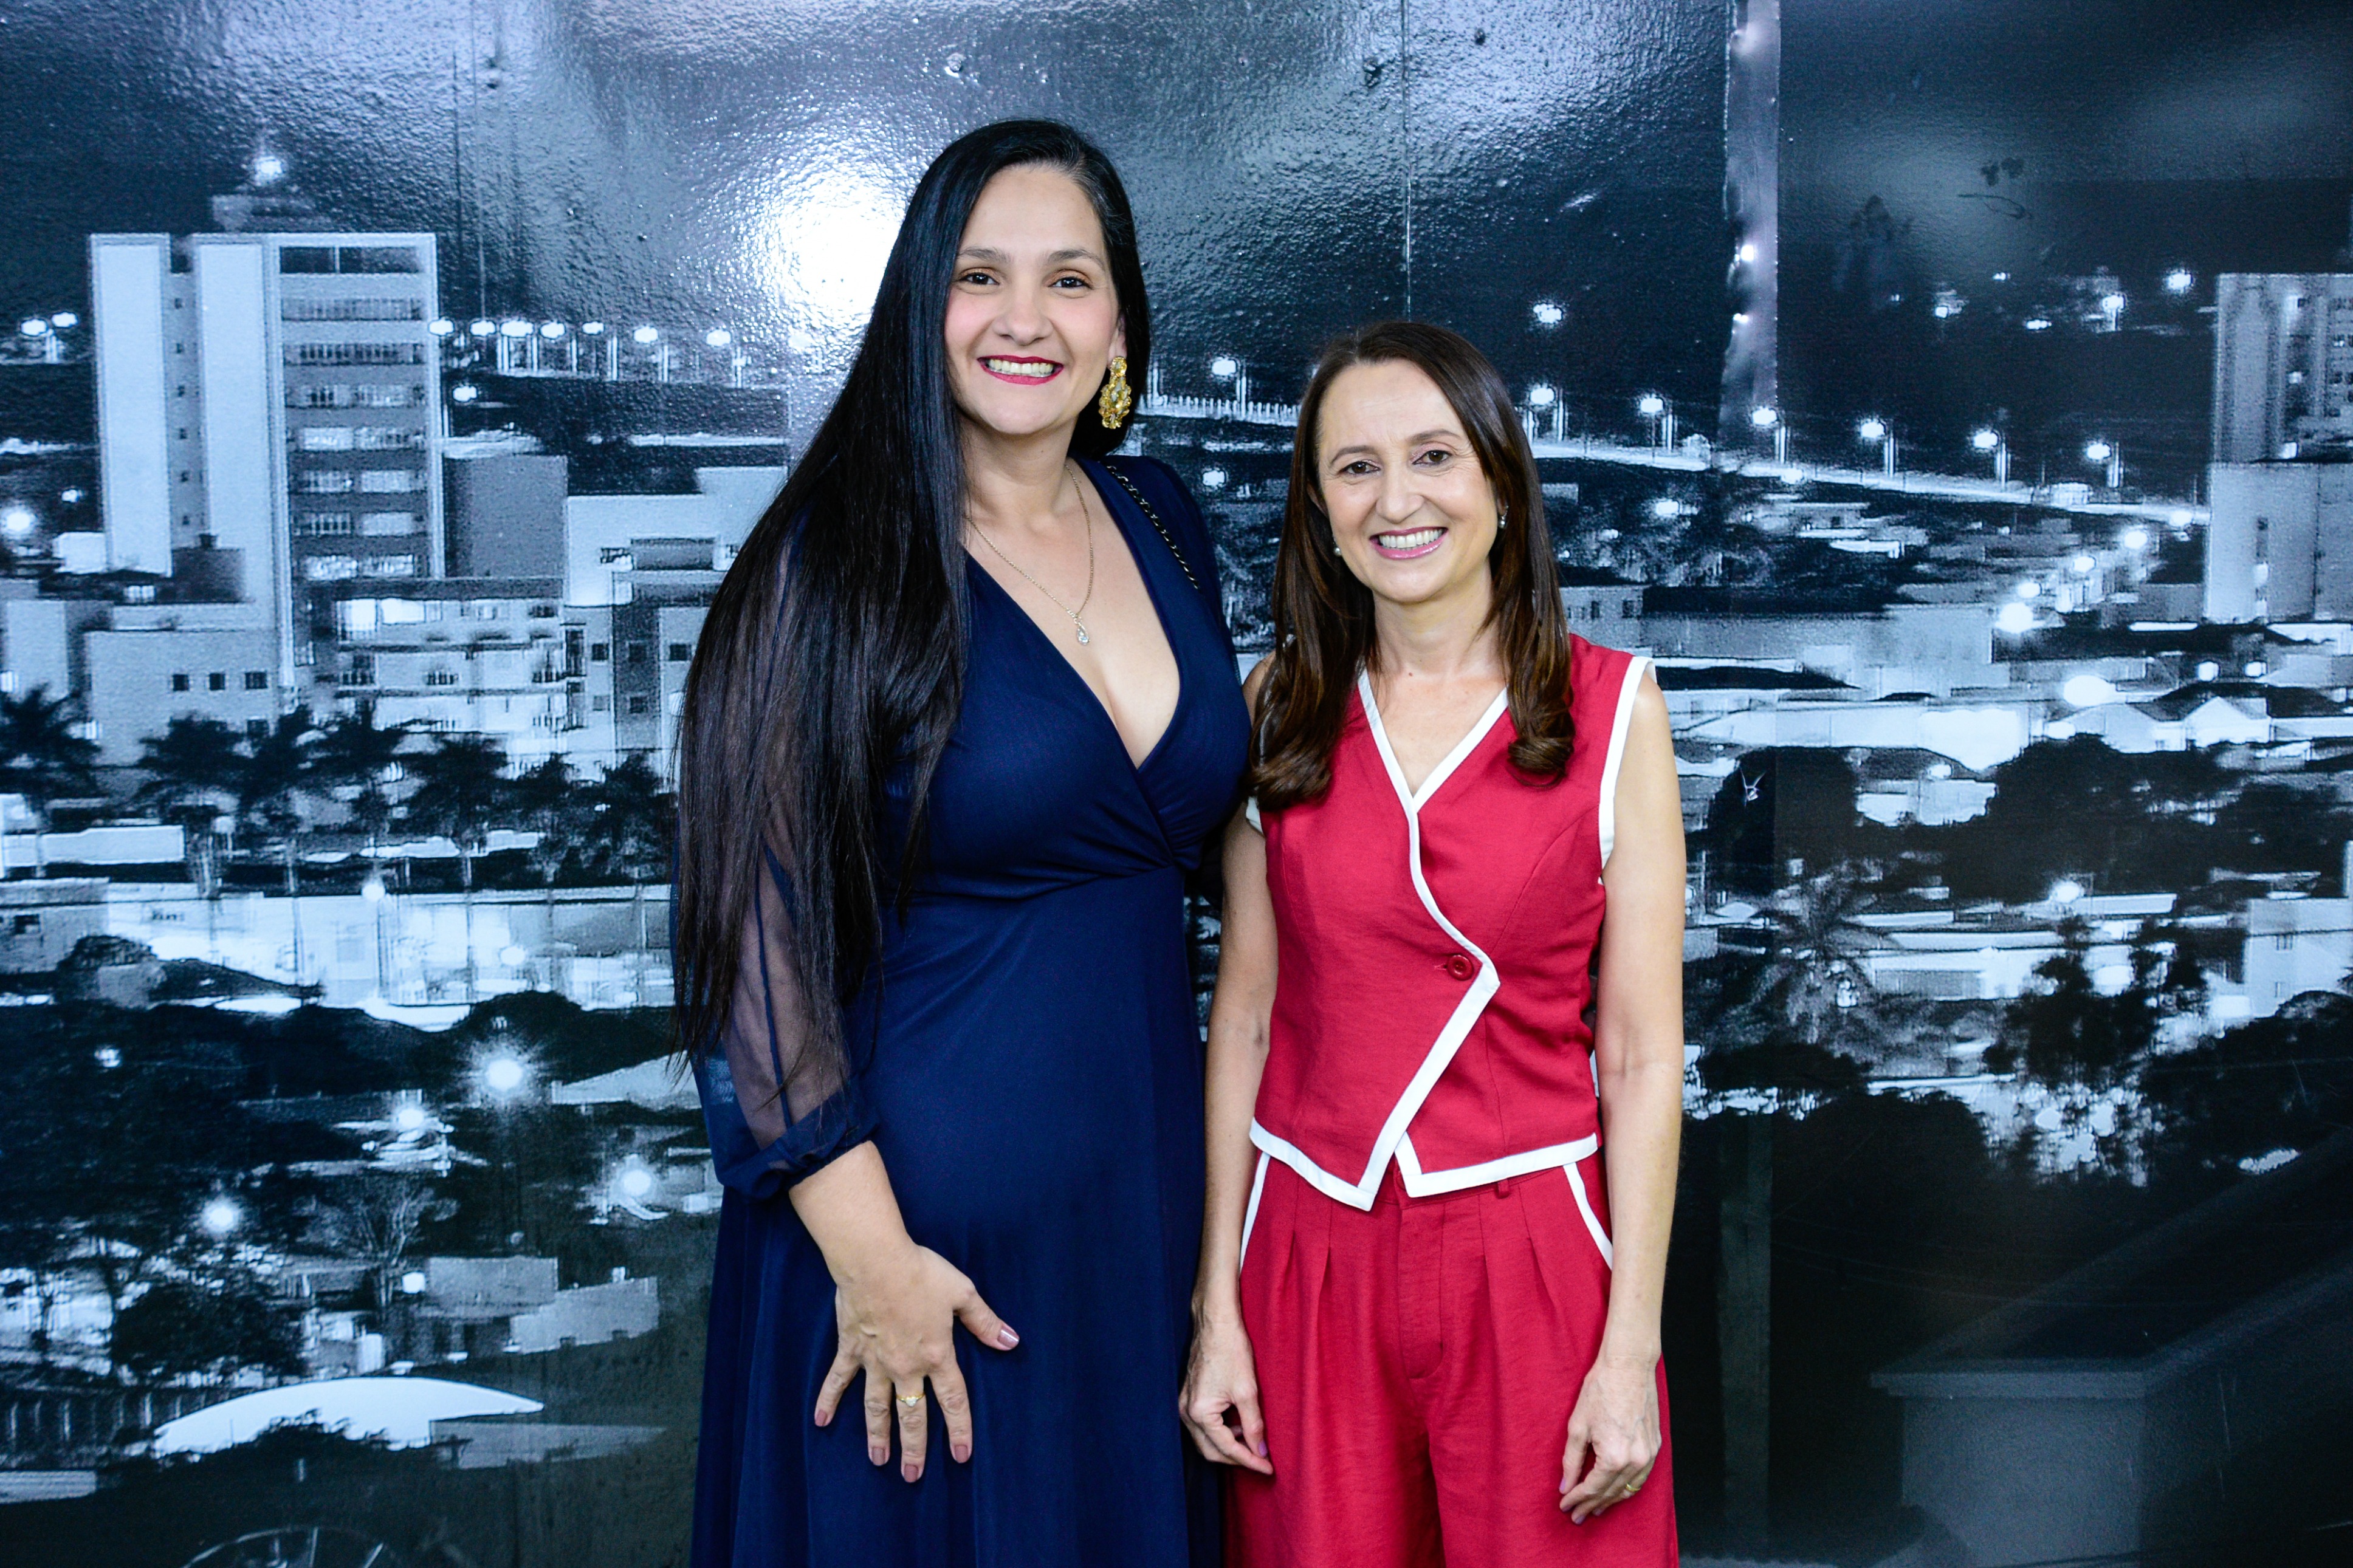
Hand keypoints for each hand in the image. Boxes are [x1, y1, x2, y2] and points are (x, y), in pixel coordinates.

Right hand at [812, 1242, 1018, 1482]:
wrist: (875, 1261)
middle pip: (912, 1415)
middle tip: (912, 1476)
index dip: (959, 1429)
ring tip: (879, 1461)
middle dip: (914, 1448)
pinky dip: (828, 1400)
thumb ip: (984, 1322)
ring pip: (876, 1408)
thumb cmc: (921, 1272)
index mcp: (936, 1355)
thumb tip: (1011, 1341)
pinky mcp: (850, 1349)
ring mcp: (875, 1361)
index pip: (952, 1400)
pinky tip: (820, 1422)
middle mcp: (905, 1366)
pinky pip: (838, 1380)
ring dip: (878, 1435)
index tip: (961, 1456)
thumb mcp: (962, 1293)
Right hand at [1180, 1302, 1272, 1474]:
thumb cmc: (1231, 1350)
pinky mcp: (1188, 1397)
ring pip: (1206, 1440)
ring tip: (1253, 1441)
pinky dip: (1221, 1432)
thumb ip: (1253, 1425)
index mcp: (1199, 1412)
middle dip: (1237, 1458)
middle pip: (1211, 1451)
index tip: (1268, 1468)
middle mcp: (1186, 1412)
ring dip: (1229, 1446)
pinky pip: (1203, 1426)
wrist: (1216, 1323)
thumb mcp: (1247, 1390)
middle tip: (1262, 1461)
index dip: (1250, 1460)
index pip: (1226, 1448)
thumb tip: (1260, 1451)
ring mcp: (1184, 1404)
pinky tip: (1238, 1424)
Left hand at [1559, 1350, 1659, 1522]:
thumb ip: (1571, 1460)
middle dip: (1592, 1505)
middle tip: (1577, 1515)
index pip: (1593, 1488)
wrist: (1628, 1367)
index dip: (1577, 1499)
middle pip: (1611, 1493)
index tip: (1564, 1505)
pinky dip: (1627, 1487)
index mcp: (1614, 1457)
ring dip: (1611, 1500)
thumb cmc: (1600, 1391)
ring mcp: (1649, 1455)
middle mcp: (1636, 1461)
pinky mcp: (1656, 1447)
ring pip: (1629, 1489)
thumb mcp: (1577, 1426)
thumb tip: (1565, 1485)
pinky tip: (1616, 1490)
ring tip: (1595, 1508)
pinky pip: (1641, 1478)